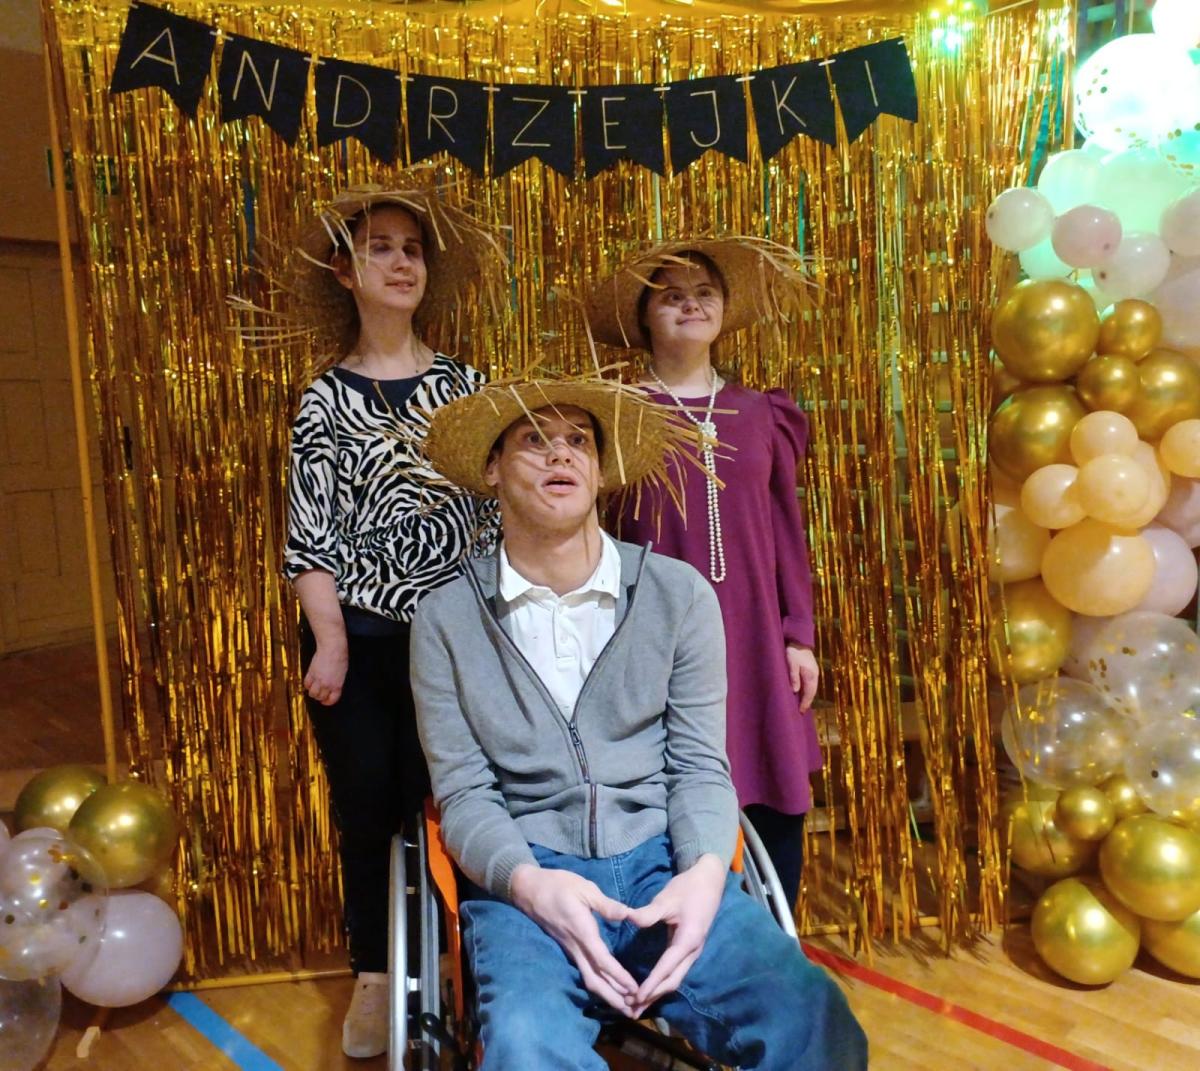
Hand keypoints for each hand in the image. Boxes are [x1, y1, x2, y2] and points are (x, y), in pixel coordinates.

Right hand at [304, 641, 347, 705]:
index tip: (325, 701)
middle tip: (319, 694)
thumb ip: (337, 682)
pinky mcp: (311, 673)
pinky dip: (307, 685)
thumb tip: (333, 687)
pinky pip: (306, 684)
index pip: (332, 699)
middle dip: (320, 697)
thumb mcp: (342, 673)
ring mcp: (318, 679)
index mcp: (337, 685)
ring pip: (312, 693)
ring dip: (313, 693)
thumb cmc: (341, 657)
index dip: (328, 702)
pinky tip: (310, 683)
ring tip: (314, 689)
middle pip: (320, 697)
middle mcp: (327, 684)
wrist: (333, 648)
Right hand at [509, 864, 638, 1015]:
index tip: (635, 989)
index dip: (618, 976)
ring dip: (606, 994)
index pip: (602, 960)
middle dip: (613, 997)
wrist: (528, 889)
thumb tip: (627, 914)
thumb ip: (606, 904)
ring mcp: (570, 949)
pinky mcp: (568, 948)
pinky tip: (608, 989)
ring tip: (624, 1006)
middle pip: (594, 979)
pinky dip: (598, 984)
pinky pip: (584, 971)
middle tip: (633, 1011)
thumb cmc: (558, 885)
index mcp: (582, 931)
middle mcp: (575, 946)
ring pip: (588, 979)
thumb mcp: (584, 887)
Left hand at [624, 854, 725, 1016]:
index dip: (651, 984)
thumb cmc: (688, 888)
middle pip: (672, 981)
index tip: (636, 997)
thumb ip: (649, 913)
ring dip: (657, 992)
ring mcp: (692, 952)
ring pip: (675, 979)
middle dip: (653, 996)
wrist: (708, 880)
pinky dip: (662, 982)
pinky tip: (649, 988)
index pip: (666, 968)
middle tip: (631, 1008)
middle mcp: (692, 952)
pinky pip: (675, 971)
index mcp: (688, 941)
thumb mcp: (667, 899)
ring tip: (637, 1005)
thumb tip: (629, 919)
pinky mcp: (688, 949)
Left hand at [786, 644, 818, 711]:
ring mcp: (814, 672)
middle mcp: (815, 676)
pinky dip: (807, 690)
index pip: (809, 693)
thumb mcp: (791, 664)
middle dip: (807, 702)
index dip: (805, 703)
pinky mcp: (812, 669)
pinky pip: (811, 684)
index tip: (801, 712)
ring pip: (812, 688)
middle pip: (812, 692)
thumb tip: (795, 691)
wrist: (799, 639)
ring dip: (808, 697)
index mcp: (810, 676)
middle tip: (801, 711)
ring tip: (802, 704)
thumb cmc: (794, 652)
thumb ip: (794, 677)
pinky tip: (803, 692)